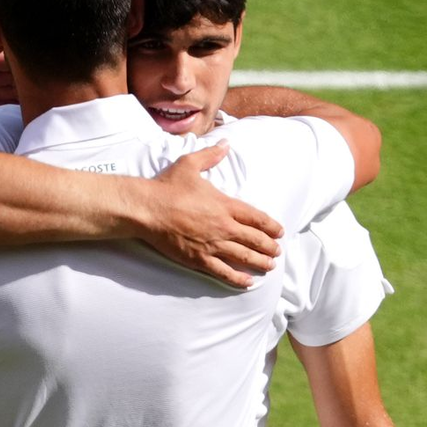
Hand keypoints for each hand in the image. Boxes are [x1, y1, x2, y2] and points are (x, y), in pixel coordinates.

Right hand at [141, 142, 283, 287]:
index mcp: (224, 205)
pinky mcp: (199, 259)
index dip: (270, 226)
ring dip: (260, 262)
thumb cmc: (167, 187)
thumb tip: (225, 144)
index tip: (279, 232)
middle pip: (254, 239)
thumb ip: (210, 155)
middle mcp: (223, 226)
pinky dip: (238, 278)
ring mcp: (212, 245)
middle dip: (269, 246)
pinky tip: (248, 282)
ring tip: (270, 266)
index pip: (256, 218)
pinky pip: (223, 271)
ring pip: (244, 257)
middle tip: (277, 251)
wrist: (148, 210)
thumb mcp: (190, 164)